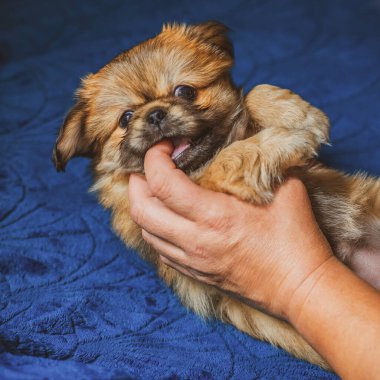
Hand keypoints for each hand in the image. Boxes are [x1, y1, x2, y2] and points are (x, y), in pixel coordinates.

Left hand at [128, 141, 333, 319]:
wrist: (300, 288)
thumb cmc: (297, 239)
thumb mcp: (287, 189)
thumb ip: (263, 162)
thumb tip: (248, 142)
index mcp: (214, 216)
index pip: (162, 183)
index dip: (155, 158)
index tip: (166, 146)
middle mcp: (195, 240)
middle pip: (140, 209)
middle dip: (136, 182)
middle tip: (148, 166)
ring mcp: (192, 260)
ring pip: (145, 231)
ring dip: (142, 206)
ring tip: (154, 189)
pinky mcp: (196, 273)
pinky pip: (160, 250)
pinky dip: (155, 228)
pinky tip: (168, 217)